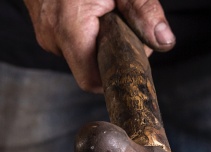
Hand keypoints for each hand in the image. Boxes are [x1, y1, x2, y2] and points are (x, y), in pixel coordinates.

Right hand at [23, 0, 174, 92]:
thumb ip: (144, 11)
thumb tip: (164, 41)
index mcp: (70, 27)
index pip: (92, 80)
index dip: (115, 75)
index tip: (130, 58)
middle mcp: (52, 36)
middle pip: (91, 69)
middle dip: (113, 56)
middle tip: (124, 27)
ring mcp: (46, 34)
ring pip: (83, 57)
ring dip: (102, 44)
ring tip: (108, 16)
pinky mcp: (46, 30)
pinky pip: (73, 45)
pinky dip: (90, 36)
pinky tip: (95, 17)